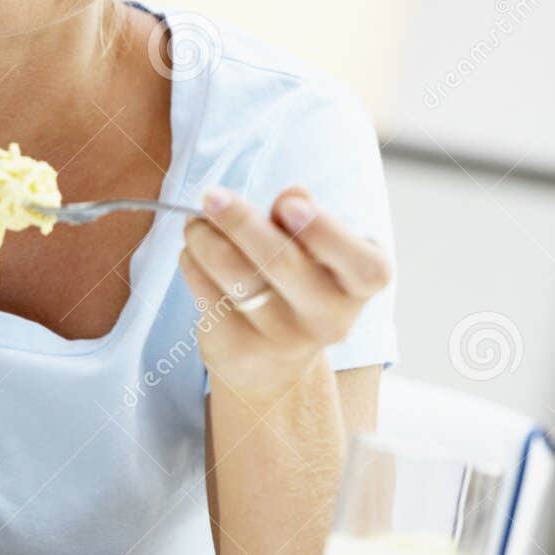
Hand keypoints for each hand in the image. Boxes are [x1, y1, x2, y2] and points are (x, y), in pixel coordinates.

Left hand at [178, 183, 391, 402]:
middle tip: (212, 196)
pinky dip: (193, 263)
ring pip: (234, 273)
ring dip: (205, 238)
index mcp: (359, 286)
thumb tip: (295, 194)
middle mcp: (330, 319)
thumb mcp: (313, 250)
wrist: (273, 361)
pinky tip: (193, 252)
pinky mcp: (240, 350)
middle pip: (282, 262)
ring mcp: (285, 340)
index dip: (325, 232)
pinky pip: (206, 294)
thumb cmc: (297, 283)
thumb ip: (305, 220)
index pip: (362, 265)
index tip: (287, 202)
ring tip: (196, 223)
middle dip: (240, 221)